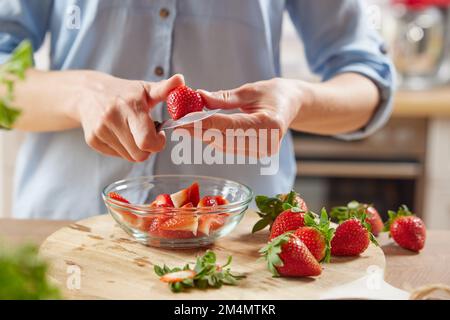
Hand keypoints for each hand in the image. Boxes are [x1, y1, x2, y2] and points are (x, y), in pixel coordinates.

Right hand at [75, 72, 183, 161]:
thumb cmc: (124, 92)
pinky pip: (117, 155)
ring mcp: (100, 131)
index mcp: (130, 107)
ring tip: (133, 131)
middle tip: (146, 133)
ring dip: (136, 149)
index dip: (158, 143)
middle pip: (140, 154)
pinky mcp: (92, 141)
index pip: (147, 141)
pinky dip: (123, 148)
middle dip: (148, 147)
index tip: (160, 133)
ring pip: (129, 157)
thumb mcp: (145, 89)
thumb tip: (181, 80)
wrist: (88, 92)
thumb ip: (165, 89)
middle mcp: (112, 119)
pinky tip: (120, 133)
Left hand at [184, 78, 308, 156]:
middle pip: (224, 139)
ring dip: (203, 136)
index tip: (182, 119)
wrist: (293, 105)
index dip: (203, 123)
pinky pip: (230, 148)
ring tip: (184, 126)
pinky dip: (213, 139)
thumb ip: (225, 98)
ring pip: (224, 146)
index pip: (229, 126)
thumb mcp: (251, 90)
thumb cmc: (275, 93)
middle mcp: (267, 142)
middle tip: (176, 123)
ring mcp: (263, 151)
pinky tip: (200, 131)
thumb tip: (199, 97)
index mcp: (269, 124)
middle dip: (198, 131)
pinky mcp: (258, 154)